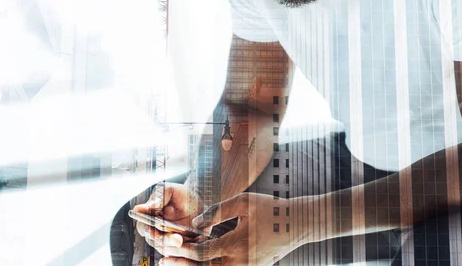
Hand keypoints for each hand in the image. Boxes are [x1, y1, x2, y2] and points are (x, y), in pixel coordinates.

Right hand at [133, 183, 204, 254]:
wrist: (200, 201)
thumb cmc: (182, 194)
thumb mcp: (170, 191)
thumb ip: (156, 199)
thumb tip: (138, 209)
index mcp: (150, 218)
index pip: (143, 227)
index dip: (147, 230)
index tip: (153, 230)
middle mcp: (156, 232)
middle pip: (155, 241)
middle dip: (165, 240)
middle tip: (177, 238)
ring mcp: (168, 241)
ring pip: (168, 249)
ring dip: (177, 247)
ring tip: (186, 240)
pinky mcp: (181, 247)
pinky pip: (182, 253)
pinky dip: (189, 249)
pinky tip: (198, 240)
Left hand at [158, 193, 299, 265]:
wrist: (298, 224)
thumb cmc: (271, 208)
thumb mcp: (244, 202)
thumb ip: (217, 211)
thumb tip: (195, 223)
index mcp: (236, 243)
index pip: (201, 252)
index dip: (183, 249)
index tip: (169, 244)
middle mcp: (240, 261)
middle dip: (183, 265)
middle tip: (163, 261)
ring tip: (178, 264)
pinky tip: (202, 264)